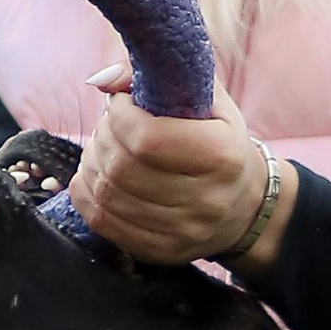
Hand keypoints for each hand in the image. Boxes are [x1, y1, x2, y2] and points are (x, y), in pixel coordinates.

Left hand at [72, 69, 295, 277]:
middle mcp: (206, 201)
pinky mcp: (160, 252)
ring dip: (93, 161)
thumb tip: (103, 80)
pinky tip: (97, 174)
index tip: (122, 103)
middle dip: (103, 137)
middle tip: (111, 125)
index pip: (147, 139)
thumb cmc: (219, 140)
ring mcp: (182, 233)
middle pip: (122, 168)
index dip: (120, 115)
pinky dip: (86, 191)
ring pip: (107, 194)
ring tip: (104, 147)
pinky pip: (101, 220)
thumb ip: (161, 77)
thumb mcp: (208, 100)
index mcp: (223, 157)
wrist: (244, 205)